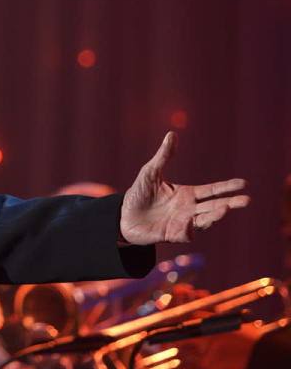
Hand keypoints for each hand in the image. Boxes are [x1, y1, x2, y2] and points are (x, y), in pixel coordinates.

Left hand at [119, 131, 248, 244]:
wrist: (122, 216)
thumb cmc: (138, 194)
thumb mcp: (150, 172)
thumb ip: (163, 156)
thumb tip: (171, 134)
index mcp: (187, 194)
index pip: (211, 190)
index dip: (226, 187)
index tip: (243, 183)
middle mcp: (188, 209)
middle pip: (214, 206)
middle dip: (230, 203)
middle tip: (246, 200)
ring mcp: (182, 223)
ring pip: (205, 220)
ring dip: (215, 215)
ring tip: (224, 209)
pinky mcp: (173, 235)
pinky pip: (186, 234)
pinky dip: (190, 229)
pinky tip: (191, 223)